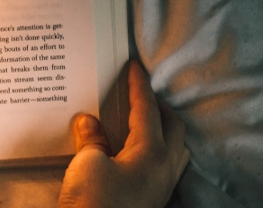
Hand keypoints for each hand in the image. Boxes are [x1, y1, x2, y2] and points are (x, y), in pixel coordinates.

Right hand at [58, 61, 189, 207]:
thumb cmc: (94, 203)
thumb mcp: (88, 164)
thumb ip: (92, 139)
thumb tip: (90, 122)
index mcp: (153, 153)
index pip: (148, 110)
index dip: (140, 87)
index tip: (136, 68)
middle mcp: (165, 170)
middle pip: (173, 128)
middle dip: (159, 108)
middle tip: (141, 94)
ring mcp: (161, 189)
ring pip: (175, 150)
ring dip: (163, 131)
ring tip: (144, 122)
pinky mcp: (151, 202)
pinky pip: (164, 168)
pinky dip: (155, 151)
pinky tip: (136, 154)